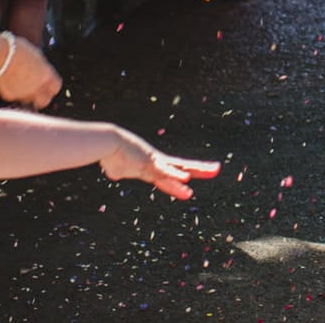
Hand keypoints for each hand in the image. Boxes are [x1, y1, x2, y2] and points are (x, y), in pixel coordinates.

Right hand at [0, 34, 61, 108]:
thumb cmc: (15, 50)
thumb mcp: (36, 54)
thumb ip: (42, 66)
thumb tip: (42, 68)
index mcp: (46, 75)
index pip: (56, 87)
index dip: (52, 86)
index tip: (49, 84)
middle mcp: (37, 87)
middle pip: (45, 101)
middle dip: (42, 97)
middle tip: (38, 91)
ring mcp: (23, 94)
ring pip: (29, 101)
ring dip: (28, 95)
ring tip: (21, 85)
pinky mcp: (10, 96)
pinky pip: (15, 98)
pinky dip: (14, 92)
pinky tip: (10, 82)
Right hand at [98, 128, 221, 199]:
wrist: (106, 143)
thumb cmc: (110, 154)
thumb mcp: (116, 168)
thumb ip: (119, 171)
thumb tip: (113, 172)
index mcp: (152, 166)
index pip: (173, 173)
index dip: (183, 177)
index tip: (193, 181)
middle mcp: (158, 163)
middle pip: (183, 167)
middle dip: (201, 170)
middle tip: (218, 169)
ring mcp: (155, 163)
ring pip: (180, 168)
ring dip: (198, 170)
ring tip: (215, 171)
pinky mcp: (149, 164)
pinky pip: (165, 172)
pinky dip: (175, 176)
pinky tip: (186, 179)